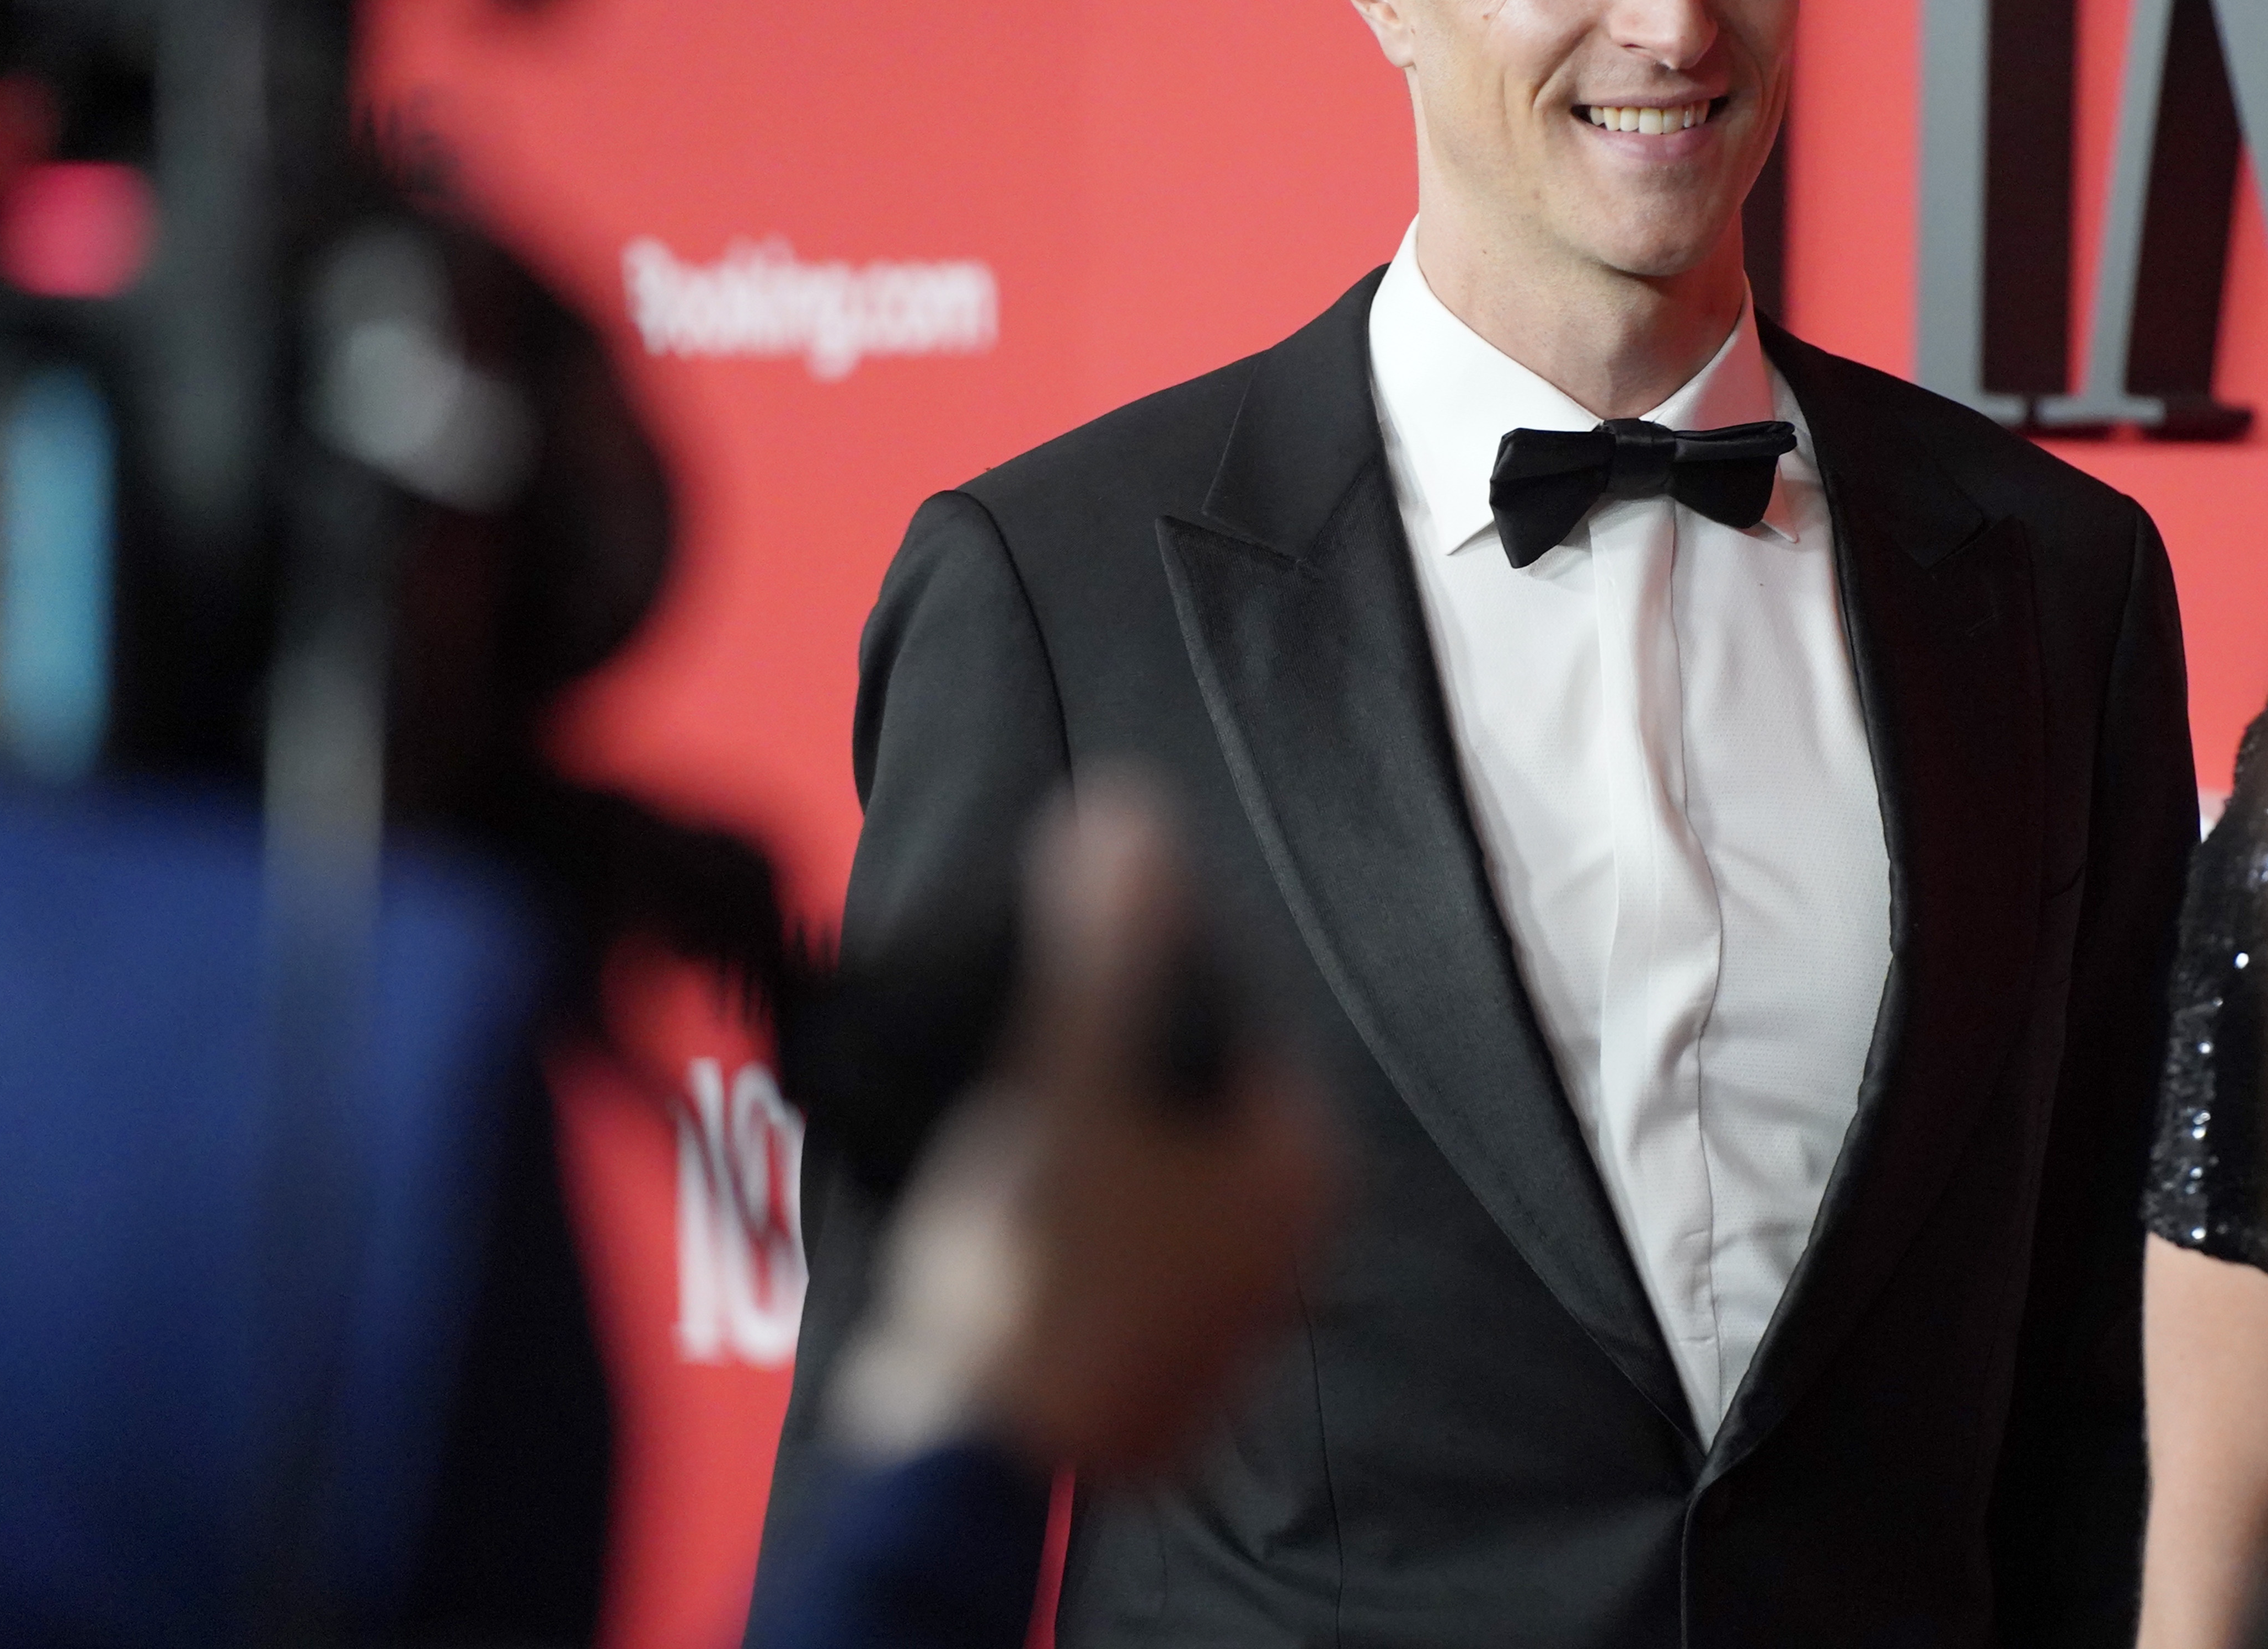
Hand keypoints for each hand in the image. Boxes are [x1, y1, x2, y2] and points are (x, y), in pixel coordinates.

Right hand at [830, 776, 1338, 1479]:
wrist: (968, 1455)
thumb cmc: (1039, 1273)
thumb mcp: (1073, 1079)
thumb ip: (1104, 945)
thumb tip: (1130, 812)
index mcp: (1299, 1165)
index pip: (1229, 1010)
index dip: (1132, 975)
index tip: (1051, 977)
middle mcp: (1281, 1239)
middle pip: (1181, 1088)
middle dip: (1097, 1058)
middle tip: (1014, 1062)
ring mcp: (1212, 1302)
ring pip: (1139, 1159)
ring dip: (1070, 1128)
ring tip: (996, 1127)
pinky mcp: (1137, 1342)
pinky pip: (1101, 1230)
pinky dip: (1055, 1202)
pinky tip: (995, 1199)